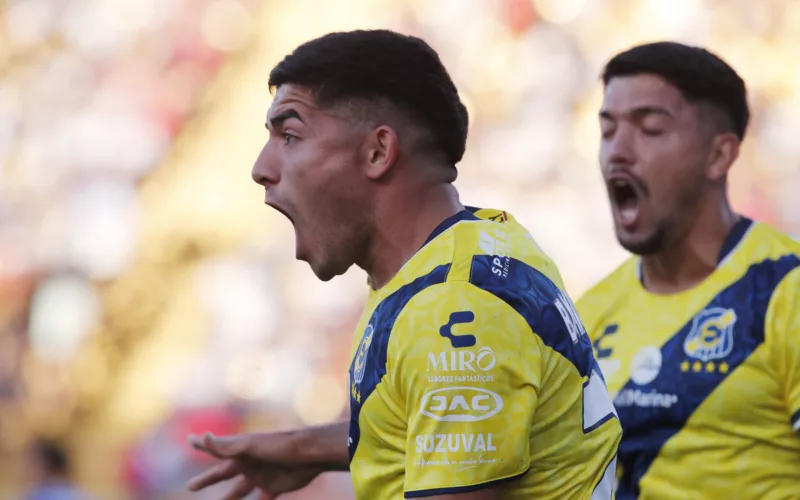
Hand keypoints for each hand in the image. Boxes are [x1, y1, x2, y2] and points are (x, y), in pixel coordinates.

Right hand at [186, 432, 325, 499]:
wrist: (308, 455)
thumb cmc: (278, 446)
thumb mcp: (250, 446)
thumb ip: (226, 446)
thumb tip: (202, 437)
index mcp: (239, 452)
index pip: (216, 449)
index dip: (202, 445)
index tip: (190, 439)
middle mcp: (248, 463)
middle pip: (222, 473)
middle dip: (207, 479)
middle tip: (190, 486)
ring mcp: (260, 475)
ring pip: (240, 489)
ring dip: (230, 497)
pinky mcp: (274, 486)